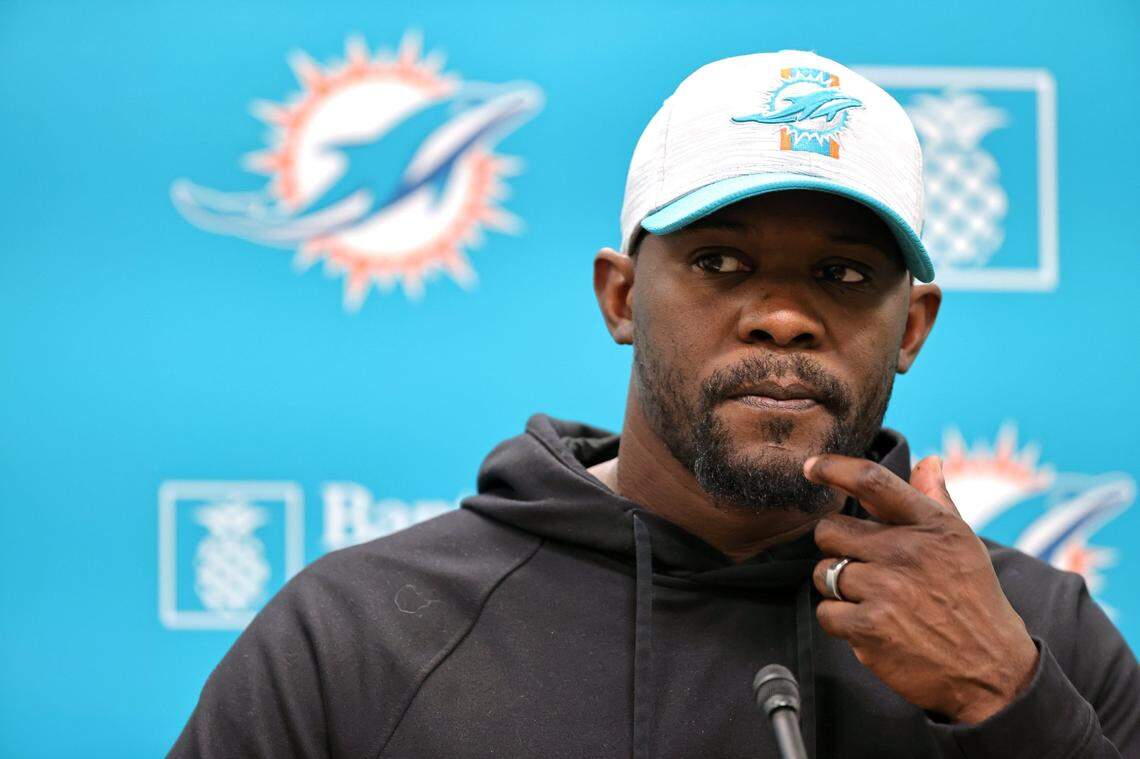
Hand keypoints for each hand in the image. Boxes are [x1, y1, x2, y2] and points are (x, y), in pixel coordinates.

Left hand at [805, 454, 1038, 723]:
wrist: (991, 672)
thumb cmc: (972, 601)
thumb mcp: (964, 544)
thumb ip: (937, 500)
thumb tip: (928, 461)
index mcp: (932, 525)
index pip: (872, 481)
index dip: (835, 468)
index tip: (812, 467)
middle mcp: (908, 551)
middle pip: (830, 530)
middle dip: (837, 548)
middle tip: (865, 567)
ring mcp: (887, 589)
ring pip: (823, 572)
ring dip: (838, 588)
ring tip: (873, 600)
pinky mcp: (870, 626)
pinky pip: (825, 611)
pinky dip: (840, 621)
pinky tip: (870, 626)